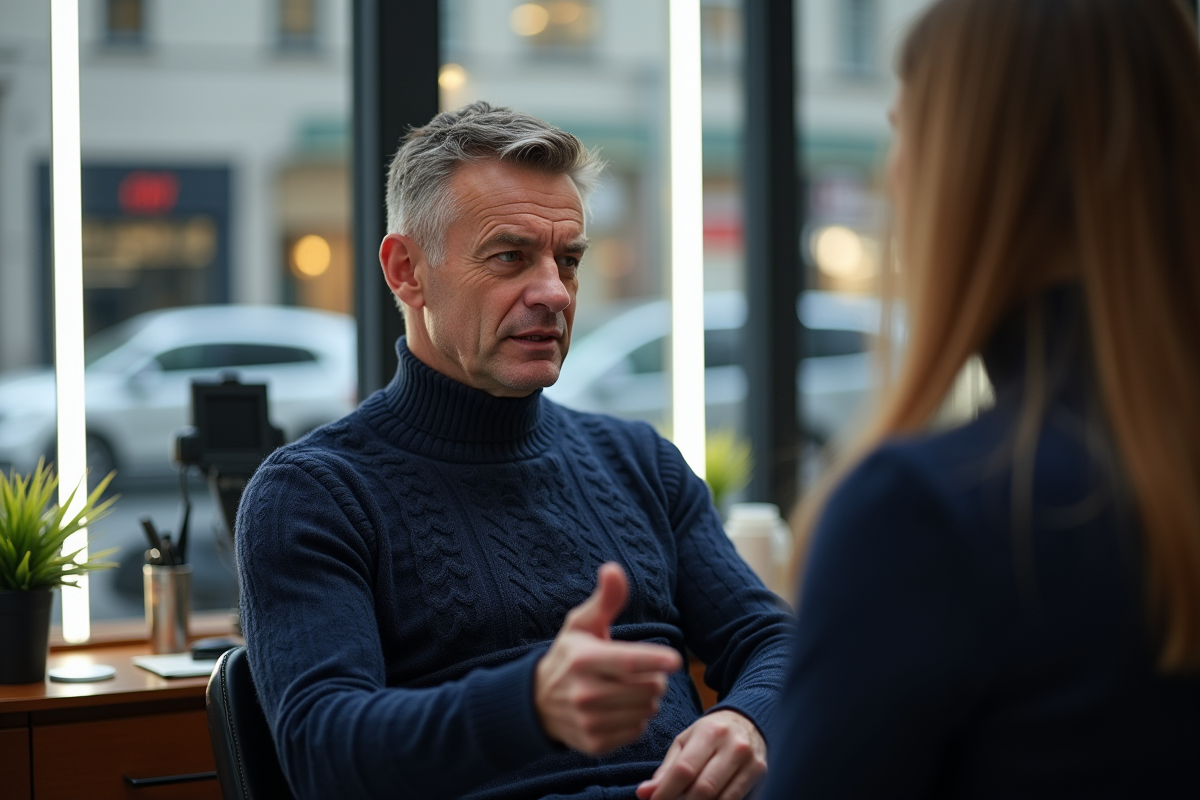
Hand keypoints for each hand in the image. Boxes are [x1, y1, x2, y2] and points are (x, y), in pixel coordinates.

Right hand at [535, 562, 682, 753]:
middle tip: (641, 670)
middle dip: (654, 677)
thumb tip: (614, 569)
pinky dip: (636, 719)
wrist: (535, 703)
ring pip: (646, 710)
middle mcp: (584, 693)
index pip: (628, 661)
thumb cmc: (568, 656)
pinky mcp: (595, 744)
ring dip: (647, 698)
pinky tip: (621, 708)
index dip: (655, 660)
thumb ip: (605, 599)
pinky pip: (637, 730)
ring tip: (630, 688)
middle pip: (648, 687)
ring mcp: (589, 722)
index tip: (675, 660)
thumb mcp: (581, 624)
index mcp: (583, 660)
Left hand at [635, 710, 766, 799]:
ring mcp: (750, 761)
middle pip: (704, 788)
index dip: (666, 792)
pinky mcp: (761, 774)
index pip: (684, 769)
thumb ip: (666, 769)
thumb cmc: (710, 734)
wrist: (748, 722)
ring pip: (721, 799)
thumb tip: (644, 793)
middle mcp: (733, 745)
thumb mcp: (686, 742)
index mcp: (709, 732)